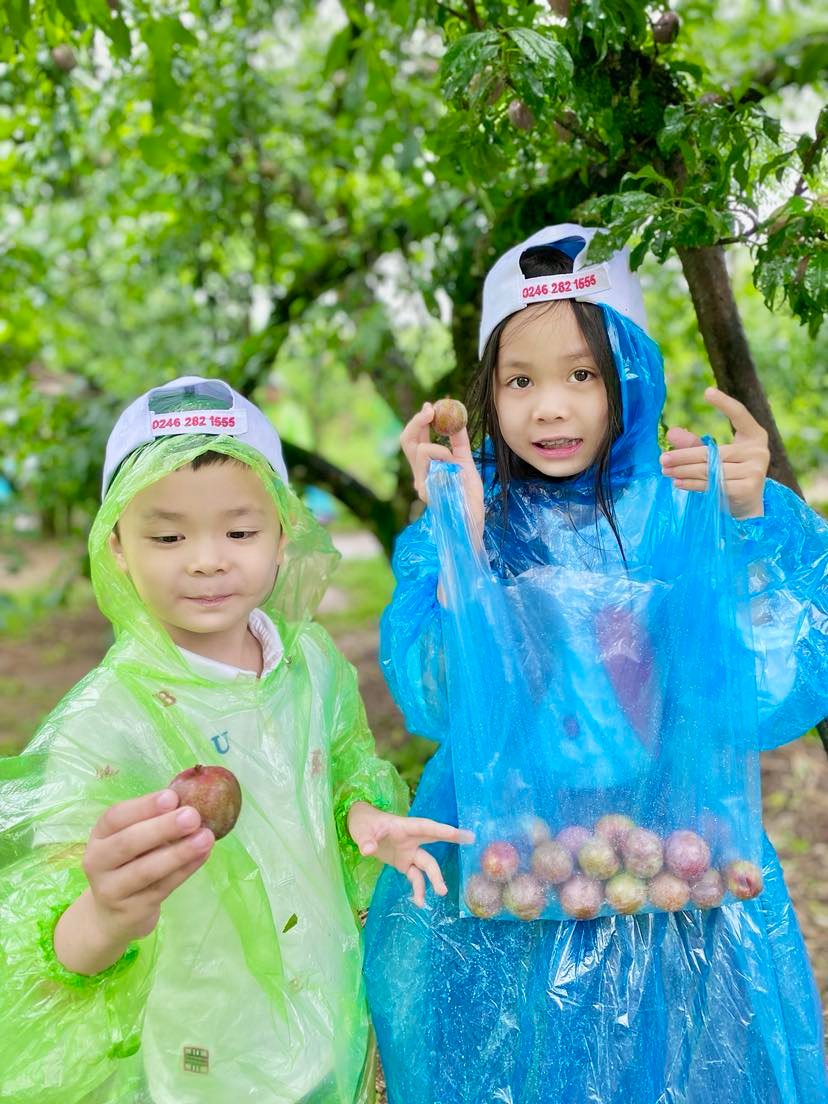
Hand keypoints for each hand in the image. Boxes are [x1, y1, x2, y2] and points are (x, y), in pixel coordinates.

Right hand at [55, 789, 213, 972]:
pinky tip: (203, 855)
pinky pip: (163, 887)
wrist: (111, 916)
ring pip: (146, 870)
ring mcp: (112, 889)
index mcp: (100, 835)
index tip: (172, 796)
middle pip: (128, 842)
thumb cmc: (129, 863)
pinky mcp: (132, 910)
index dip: (144, 806)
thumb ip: (154, 820)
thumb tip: (191, 798)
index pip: (115, 817)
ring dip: (179, 852)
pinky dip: (185, 870)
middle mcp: (98, 861)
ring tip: (205, 838)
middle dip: (162, 828)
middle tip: (193, 816)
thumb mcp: (132, 839)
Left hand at [347, 802, 473, 907]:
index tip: (459, 833)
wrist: (359, 827)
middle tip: (470, 839)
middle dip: (452, 839)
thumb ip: (366, 840)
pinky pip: (415, 877)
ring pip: (426, 864)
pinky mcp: (403, 863)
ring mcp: (408, 851)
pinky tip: (419, 902)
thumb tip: (368, 850)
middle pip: (434, 840)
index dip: (441, 830)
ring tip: (442, 892)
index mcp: (404, 827)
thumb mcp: (361, 830)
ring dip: (434, 878)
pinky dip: (418, 889)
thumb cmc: (364, 823)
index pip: (425, 827)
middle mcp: (410, 839)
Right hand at [400, 403, 484, 536]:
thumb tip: (457, 419)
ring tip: (451, 458)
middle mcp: (420, 473)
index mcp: (427, 466)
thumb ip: (459, 442)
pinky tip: (453, 468)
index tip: (430, 406)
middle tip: (430, 410)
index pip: (414, 439)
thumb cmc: (469, 495)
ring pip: (420, 450)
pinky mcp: (427, 490)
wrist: (473, 519)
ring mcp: (421, 482)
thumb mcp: (466, 462)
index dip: (419, 420)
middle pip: (407, 440)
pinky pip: (431, 464)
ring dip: (438, 446)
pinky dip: (443, 458)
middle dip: (417, 421)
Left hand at [659, 388, 768, 518]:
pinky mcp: (748, 488)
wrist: (749, 506)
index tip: (707, 391)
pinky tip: (677, 482)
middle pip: (713, 452)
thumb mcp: (717, 457)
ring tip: (666, 471)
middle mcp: (759, 451)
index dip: (725, 403)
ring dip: (684, 471)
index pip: (740, 414)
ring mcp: (756, 470)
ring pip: (710, 470)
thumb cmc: (731, 475)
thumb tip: (672, 433)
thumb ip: (696, 445)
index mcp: (755, 436)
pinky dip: (692, 484)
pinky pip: (713, 485)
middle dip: (684, 456)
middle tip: (662, 459)